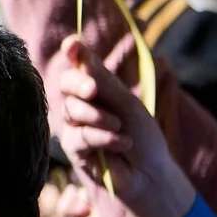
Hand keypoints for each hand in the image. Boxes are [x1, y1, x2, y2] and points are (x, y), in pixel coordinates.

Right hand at [46, 35, 195, 216]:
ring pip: (71, 110)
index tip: (71, 45)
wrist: (150, 172)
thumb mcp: (125, 102)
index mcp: (96, 88)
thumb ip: (99, 77)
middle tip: (93, 90)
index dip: (73, 53)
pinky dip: (103, 138)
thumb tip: (74, 44)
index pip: (79, 65)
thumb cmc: (143, 135)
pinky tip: (121, 144)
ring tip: (119, 127)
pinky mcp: (73, 148)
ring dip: (98, 117)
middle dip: (79, 84)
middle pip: (66, 84)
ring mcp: (75, 125)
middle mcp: (81, 103)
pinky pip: (80, 134)